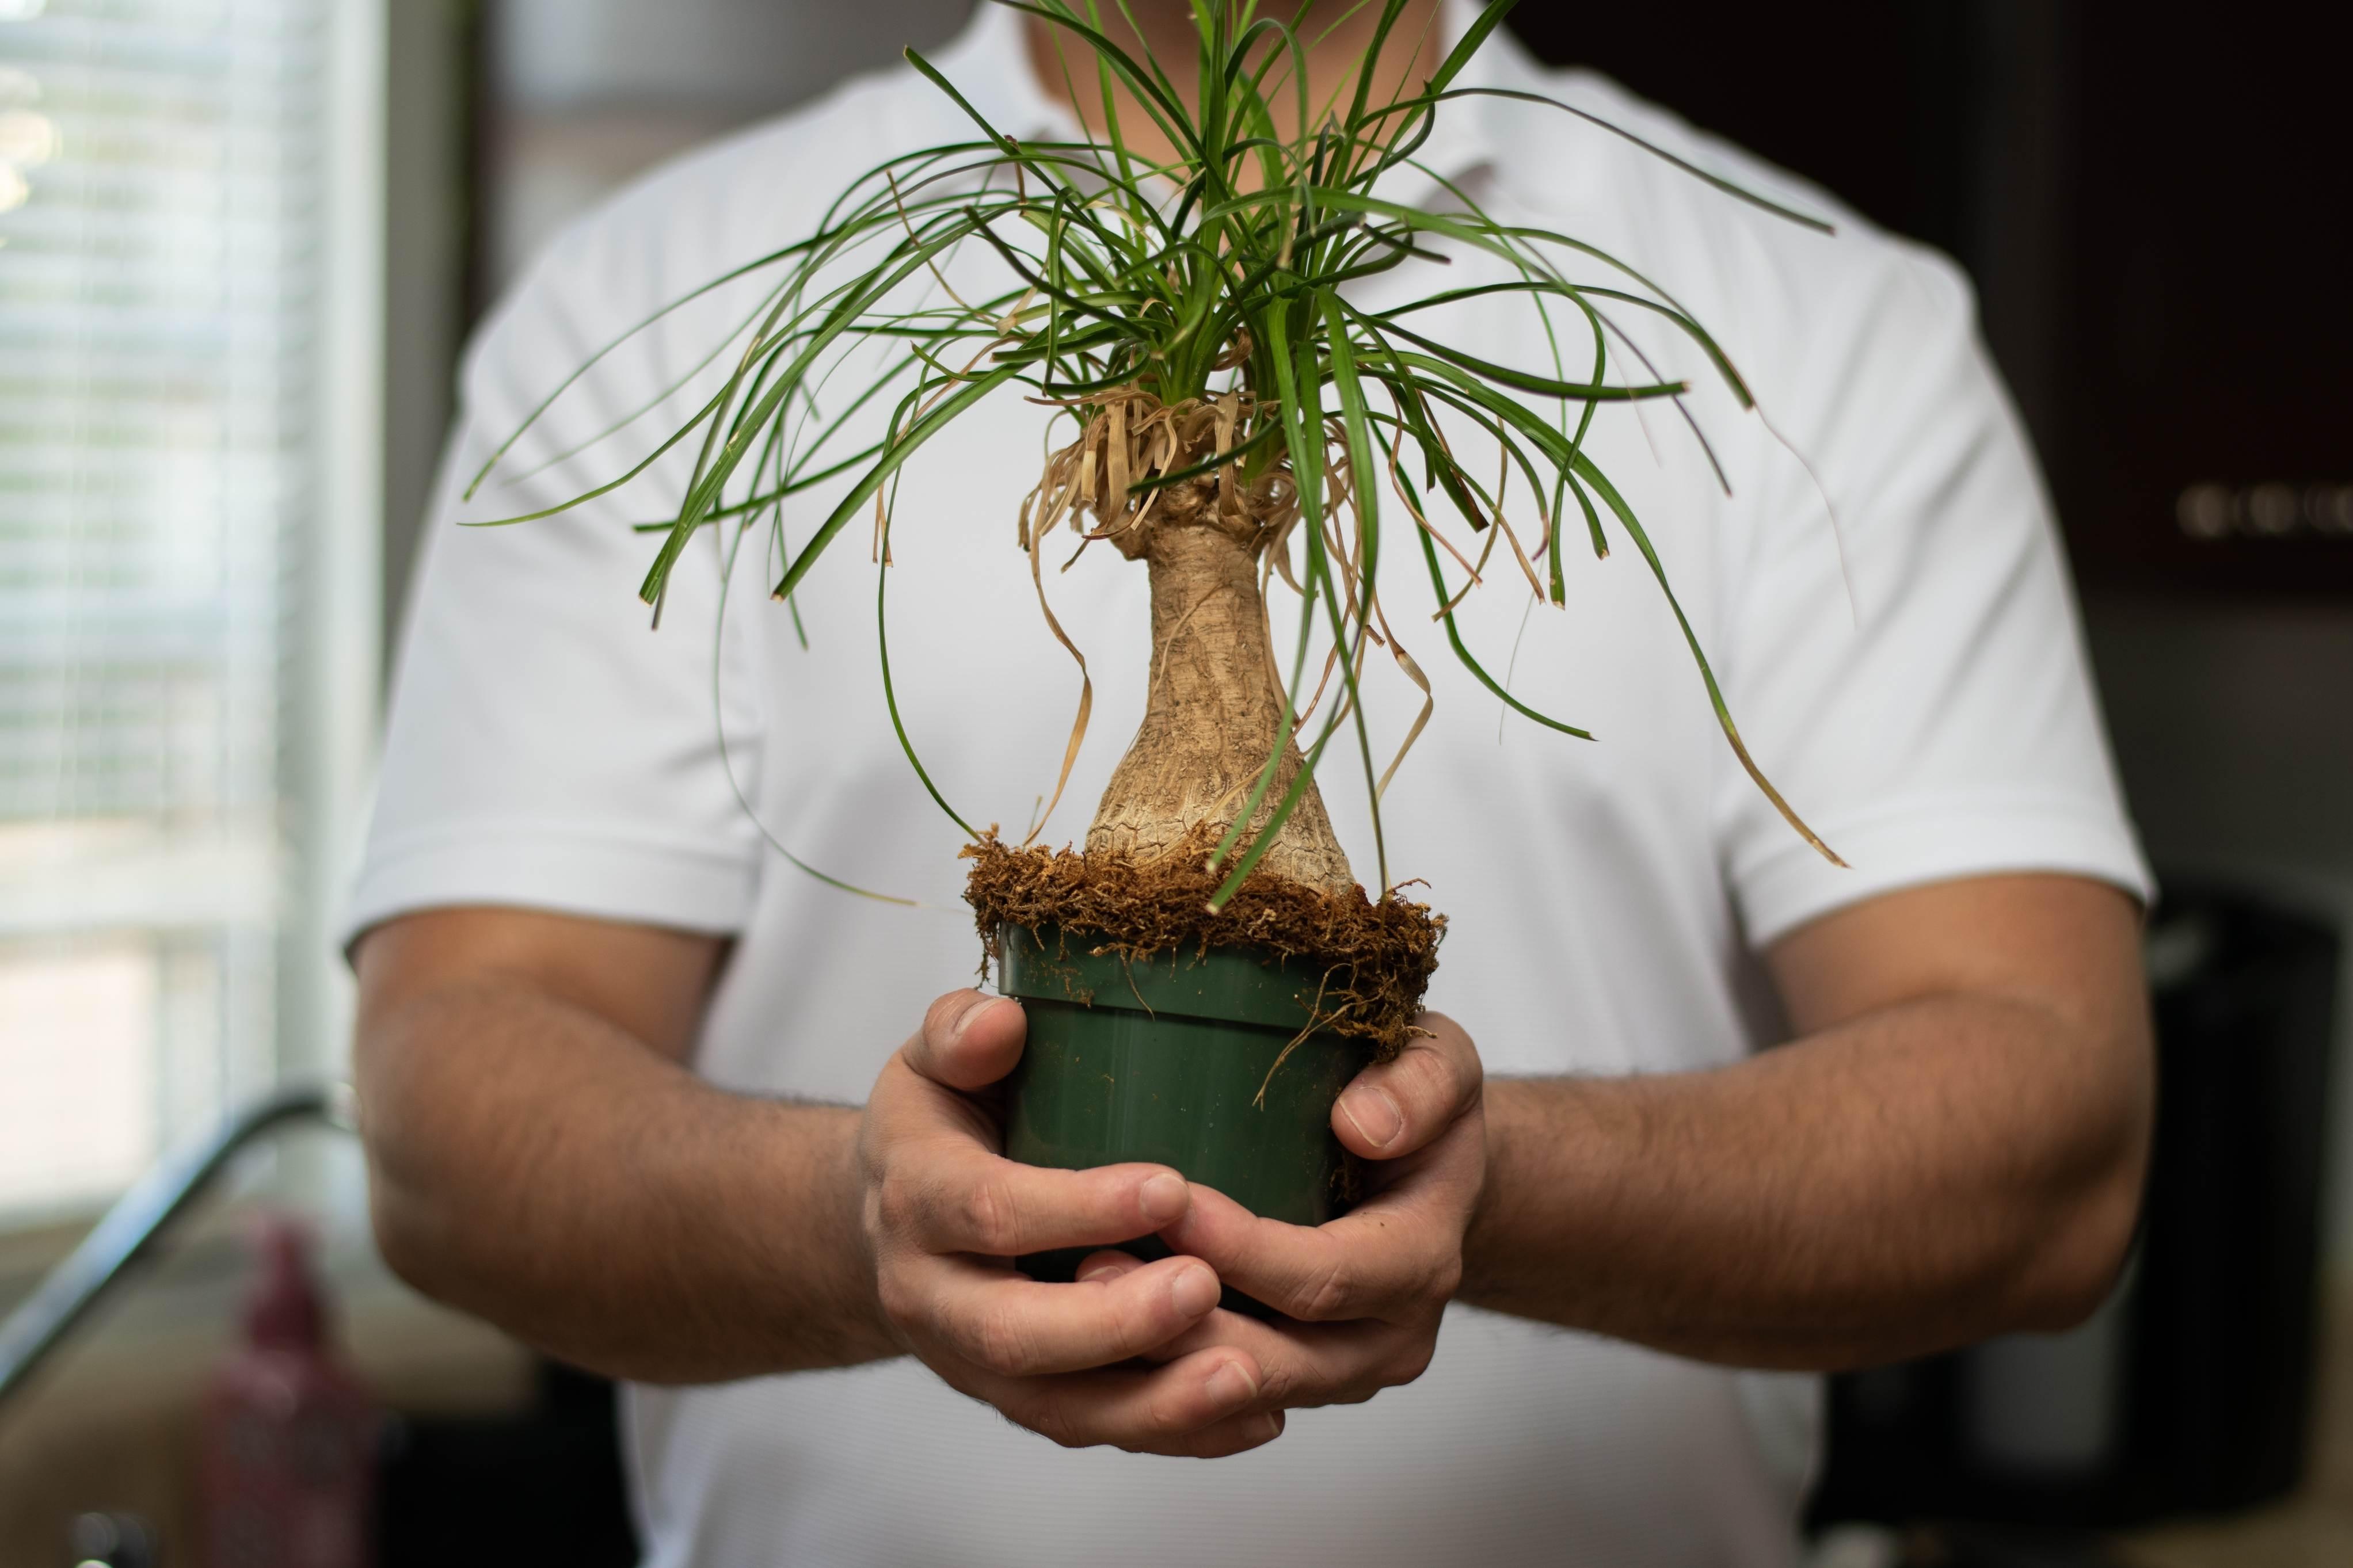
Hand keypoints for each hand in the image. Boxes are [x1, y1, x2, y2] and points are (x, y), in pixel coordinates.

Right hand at [855, 990, 1285, 1455]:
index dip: (1074, 1207)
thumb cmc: (940, 1120)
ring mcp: (972, 1363)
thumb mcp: (933, 1061)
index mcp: (917, 1198)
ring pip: (1056, 1406)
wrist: (886, 1218)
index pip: (989, 1211)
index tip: (1172, 1188)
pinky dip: (1174, 1434)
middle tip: (1206, 1288)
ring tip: (1249, 1377)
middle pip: (1013, 1333)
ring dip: (1154, 1404)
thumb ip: (959, 1033)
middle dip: (1113, 1323)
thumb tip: (1003, 1020)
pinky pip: (1091, 1428)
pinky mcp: (1018, 1400)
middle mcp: (932, 1296)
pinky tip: (1255, 1415)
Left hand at [1104, 1012, 1483, 1411]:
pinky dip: (1159, 1377)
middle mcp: (1385, 1337)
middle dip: (1181, 1323)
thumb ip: (1422, 1084)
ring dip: (1158, 1357)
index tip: (1172, 1204)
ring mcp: (1338, 1373)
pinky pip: (1219, 1404)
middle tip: (1089, 1267)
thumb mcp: (1445, 1066)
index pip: (1328, 1277)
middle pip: (1278, 1359)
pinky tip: (1093, 1339)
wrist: (1433, 1177)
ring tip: (1079, 1294)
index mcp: (1419, 1262)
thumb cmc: (1423, 1111)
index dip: (1247, 1251)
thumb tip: (1364, 1124)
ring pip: (1239, 1394)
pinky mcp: (1292, 1382)